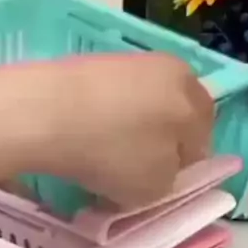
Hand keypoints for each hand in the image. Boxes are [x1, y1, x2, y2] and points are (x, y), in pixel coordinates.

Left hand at [18, 52, 213, 209]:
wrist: (45, 111)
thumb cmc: (113, 152)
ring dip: (128, 131)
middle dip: (158, 144)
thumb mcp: (156, 188)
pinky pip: (109, 99)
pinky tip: (81, 137)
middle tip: (132, 172)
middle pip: (174, 116)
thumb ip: (171, 180)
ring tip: (100, 157)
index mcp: (196, 101)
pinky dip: (101, 118)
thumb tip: (163, 167)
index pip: (202, 142)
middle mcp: (172, 71)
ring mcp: (132, 61)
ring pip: (141, 106)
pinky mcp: (95, 60)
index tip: (158, 187)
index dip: (183, 169)